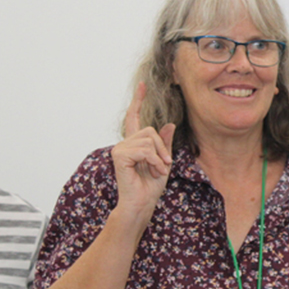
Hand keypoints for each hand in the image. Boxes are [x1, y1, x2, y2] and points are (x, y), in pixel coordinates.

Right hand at [111, 82, 175, 227]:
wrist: (142, 203)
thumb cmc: (151, 187)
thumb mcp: (164, 162)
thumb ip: (164, 143)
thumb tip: (169, 124)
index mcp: (135, 143)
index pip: (135, 117)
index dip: (138, 100)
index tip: (143, 85)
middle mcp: (125, 143)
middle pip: (149, 130)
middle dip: (162, 148)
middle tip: (162, 166)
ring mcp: (120, 148)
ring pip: (148, 139)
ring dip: (159, 157)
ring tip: (156, 171)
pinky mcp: (119, 155)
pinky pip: (144, 150)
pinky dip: (154, 162)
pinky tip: (152, 172)